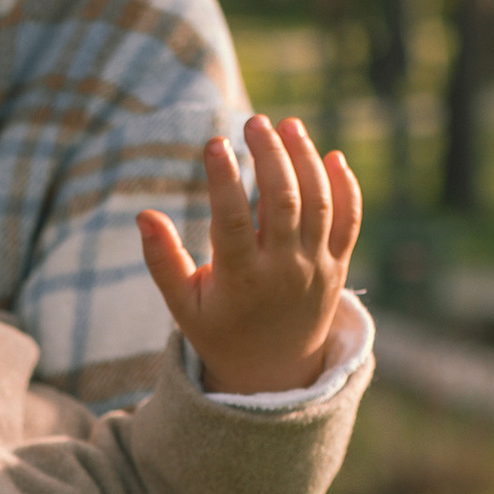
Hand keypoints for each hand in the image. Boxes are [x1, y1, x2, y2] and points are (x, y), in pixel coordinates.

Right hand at [138, 115, 363, 396]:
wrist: (275, 370)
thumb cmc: (220, 329)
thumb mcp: (184, 304)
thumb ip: (163, 260)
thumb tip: (143, 214)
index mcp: (242, 280)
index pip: (233, 221)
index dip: (224, 179)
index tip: (215, 143)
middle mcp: (284, 271)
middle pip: (283, 202)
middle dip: (271, 156)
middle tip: (255, 122)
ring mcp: (316, 267)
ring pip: (319, 204)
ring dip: (306, 160)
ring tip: (288, 125)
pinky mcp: (337, 265)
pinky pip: (350, 221)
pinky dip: (346, 187)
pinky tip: (332, 156)